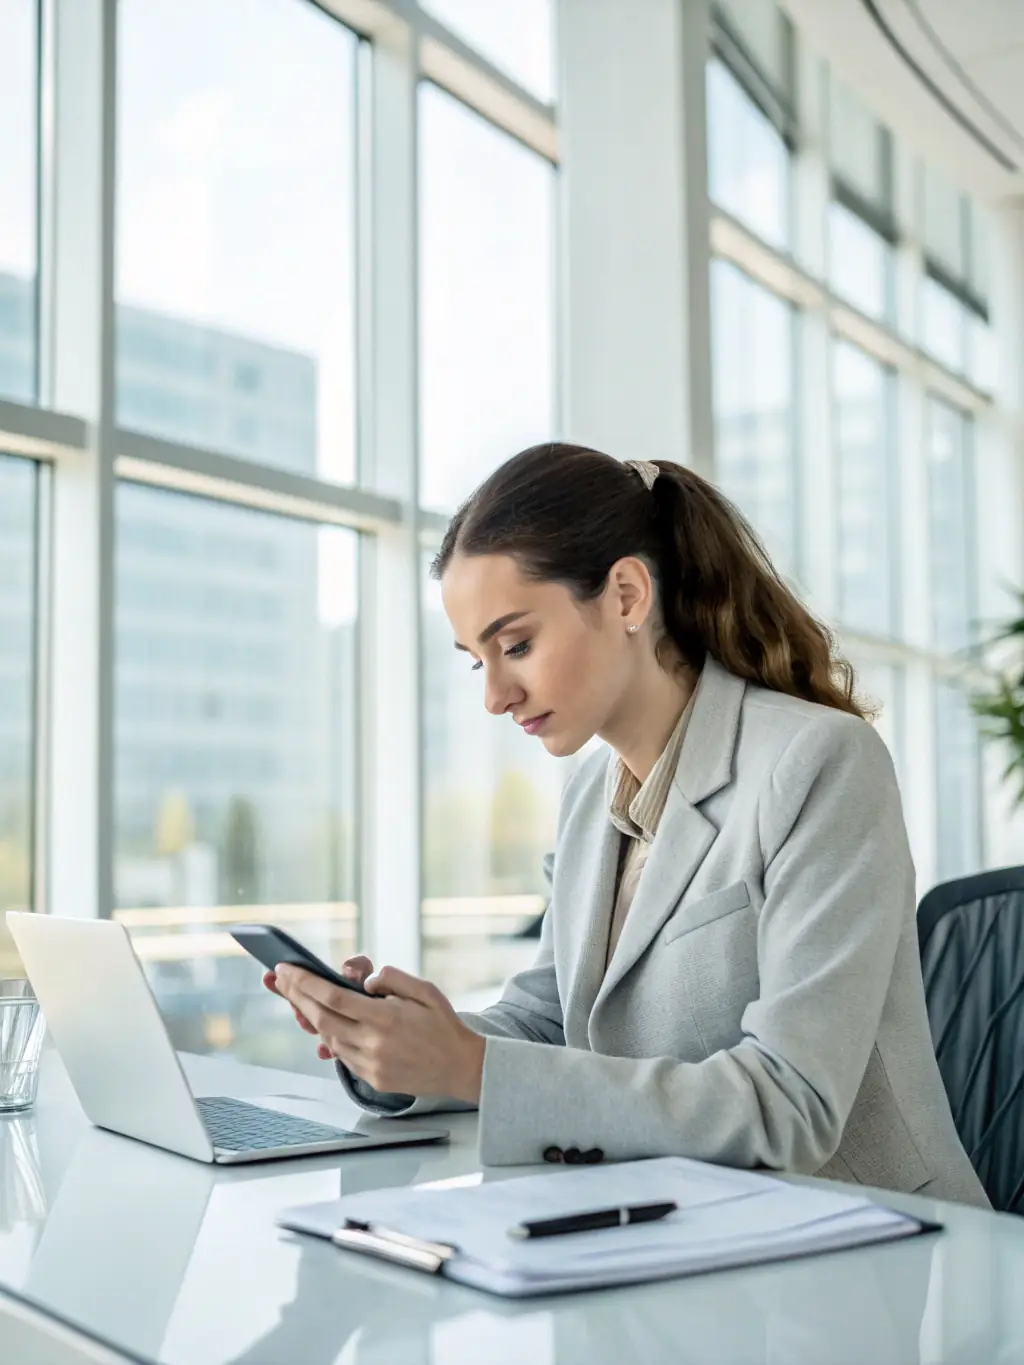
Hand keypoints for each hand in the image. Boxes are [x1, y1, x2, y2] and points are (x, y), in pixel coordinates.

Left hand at [271, 963, 484, 1102]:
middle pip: (322, 1017)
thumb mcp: (425, 990)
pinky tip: (325, 1022)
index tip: (287, 969)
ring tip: (298, 997)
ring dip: (310, 1017)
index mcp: (386, 1018)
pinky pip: (343, 1055)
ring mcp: (371, 1065)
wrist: (461, 1067)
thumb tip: (365, 981)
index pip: (333, 997)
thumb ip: (392, 979)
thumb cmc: (444, 1025)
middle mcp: (374, 1044)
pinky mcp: (373, 1079)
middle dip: (296, 996)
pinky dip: (331, 1036)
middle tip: (280, 979)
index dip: (305, 982)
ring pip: (329, 1038)